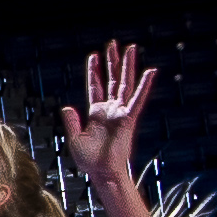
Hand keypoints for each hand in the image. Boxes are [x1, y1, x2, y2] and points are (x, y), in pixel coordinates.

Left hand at [61, 40, 154, 191]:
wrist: (102, 172)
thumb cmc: (90, 161)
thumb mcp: (75, 139)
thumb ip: (72, 122)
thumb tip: (66, 107)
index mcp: (95, 113)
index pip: (95, 86)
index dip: (94, 71)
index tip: (94, 55)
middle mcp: (110, 109)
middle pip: (112, 79)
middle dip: (112, 61)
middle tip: (113, 44)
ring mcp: (120, 112)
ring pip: (125, 83)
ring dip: (127, 66)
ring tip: (130, 47)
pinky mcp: (129, 118)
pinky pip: (138, 99)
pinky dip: (145, 85)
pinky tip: (150, 71)